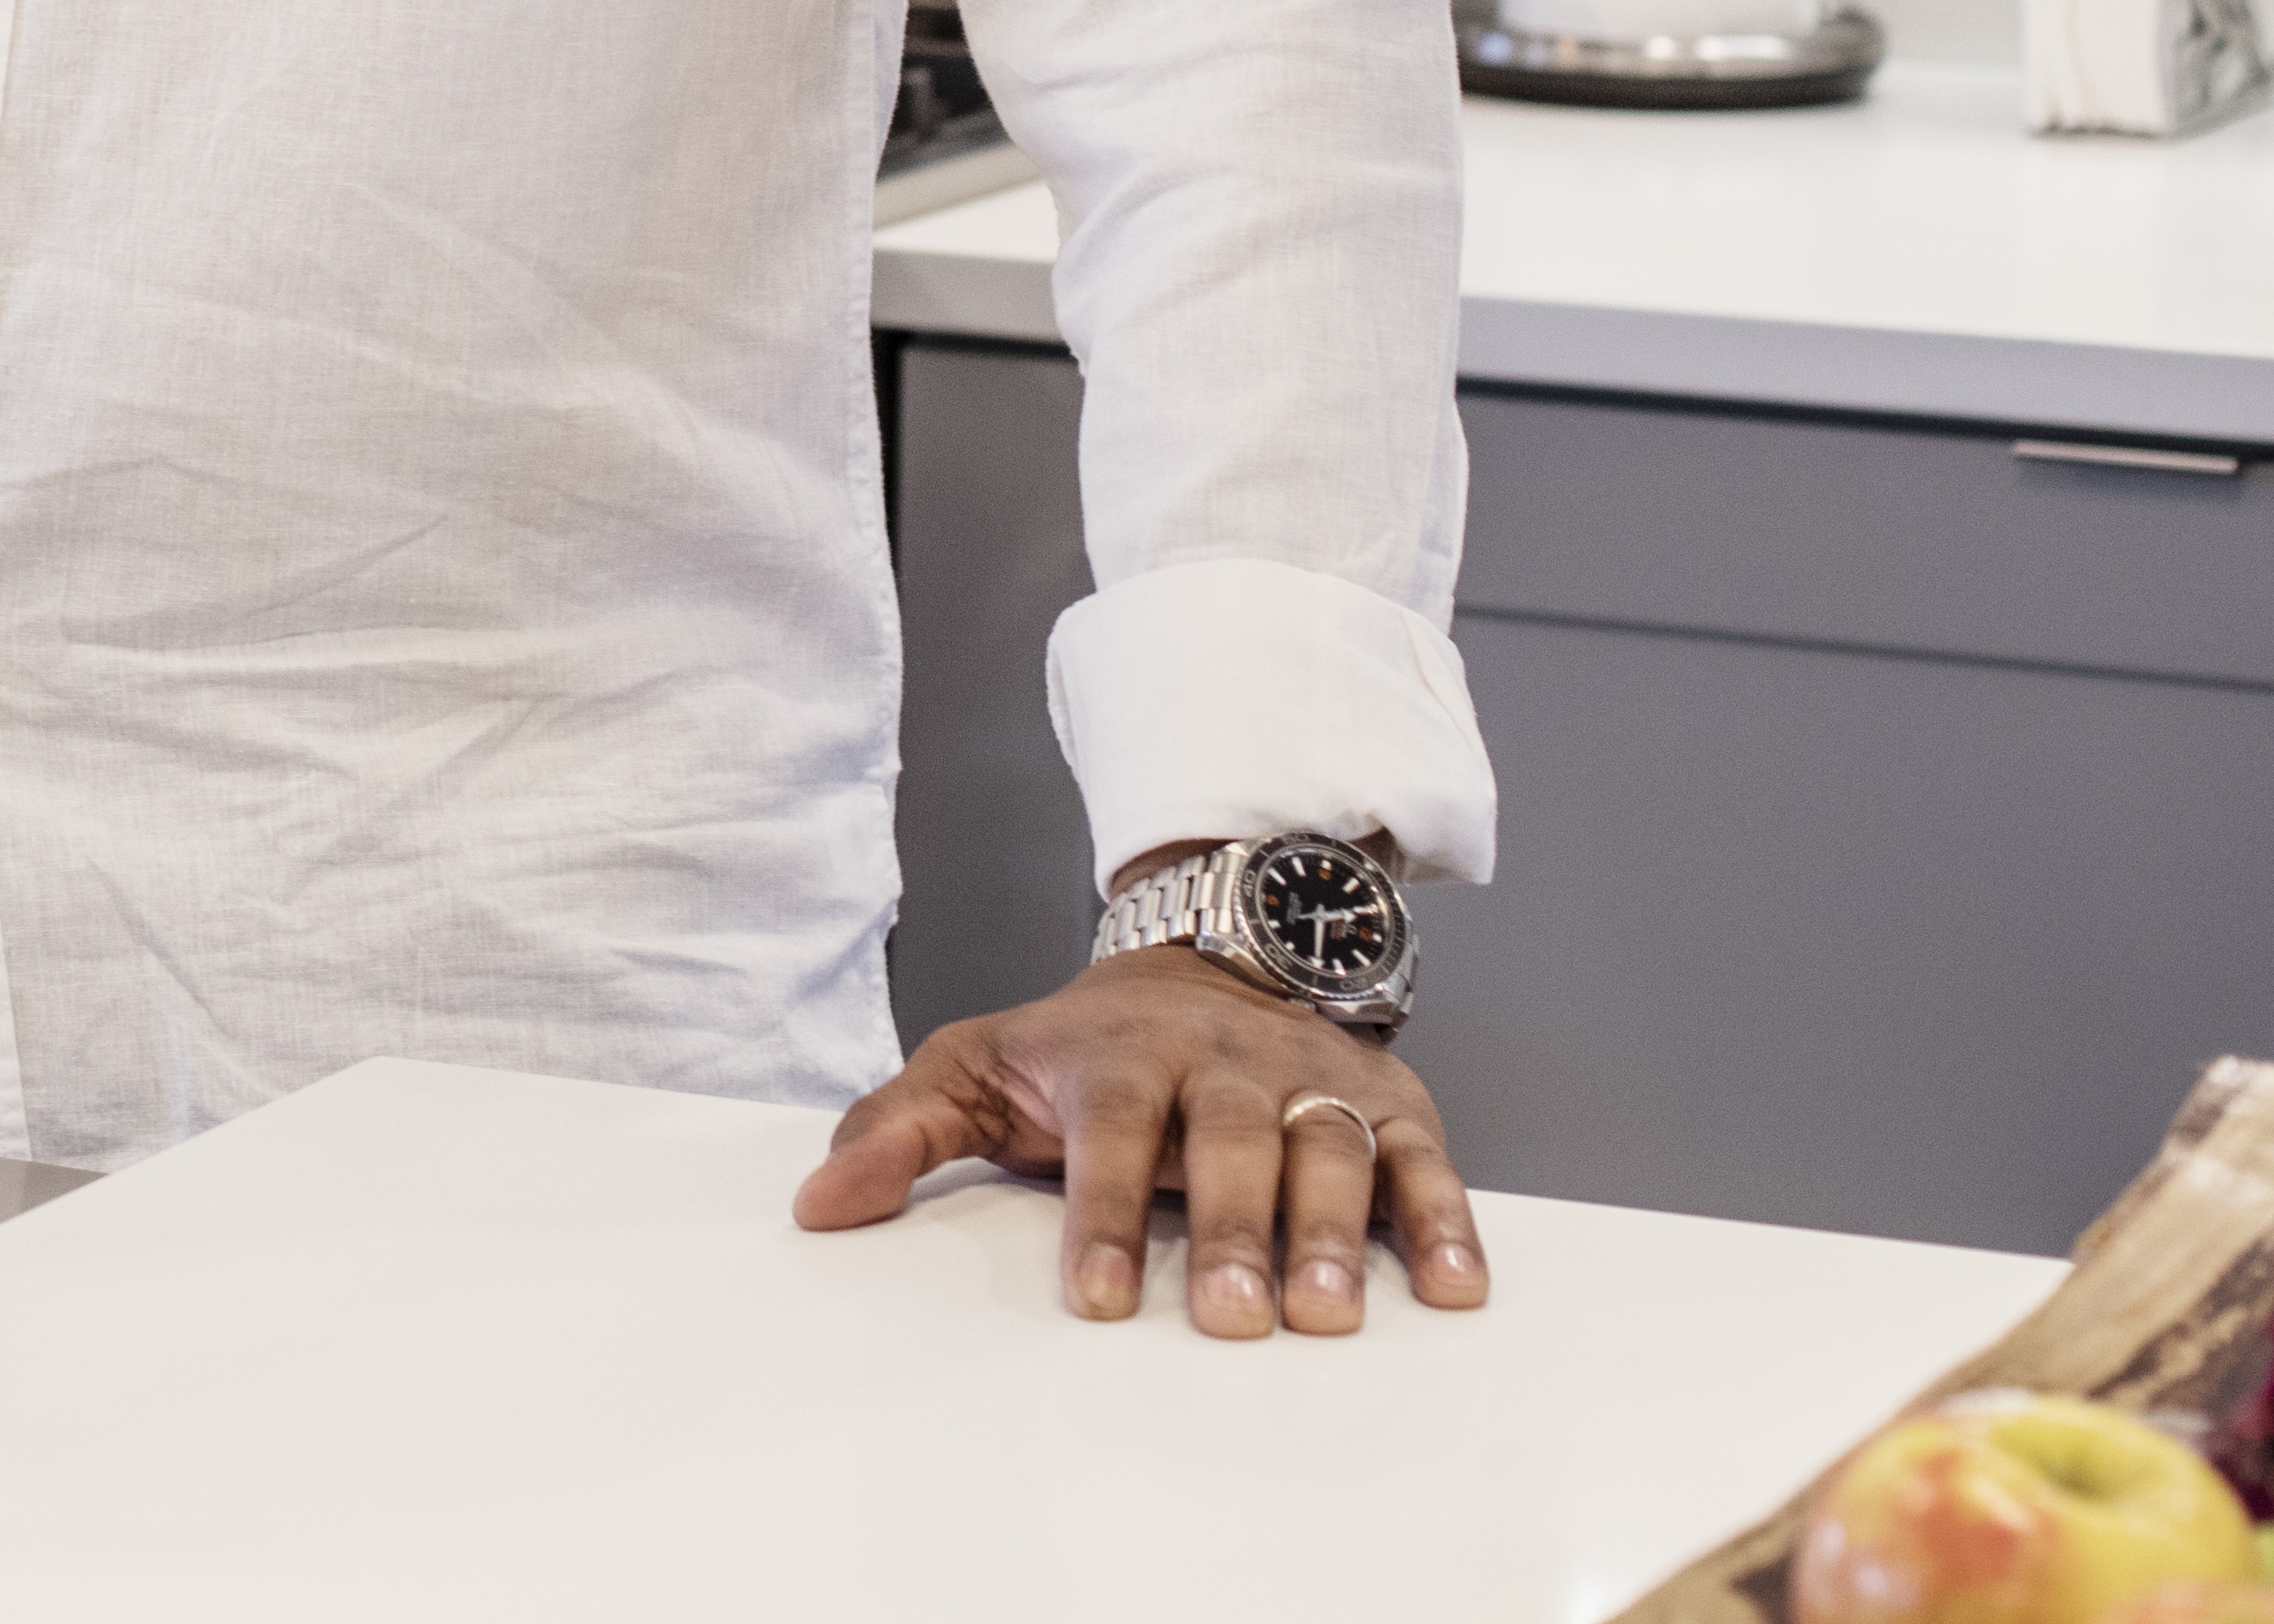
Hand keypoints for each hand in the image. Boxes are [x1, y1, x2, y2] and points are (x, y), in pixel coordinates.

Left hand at [792, 945, 1490, 1336]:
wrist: (1212, 952)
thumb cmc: (1088, 1043)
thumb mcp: (981, 1062)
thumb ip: (901, 1127)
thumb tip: (819, 1201)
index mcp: (1121, 1054)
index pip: (1109, 1130)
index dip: (1103, 1216)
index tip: (1099, 1301)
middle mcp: (1223, 1061)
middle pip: (1229, 1142)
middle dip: (1233, 1232)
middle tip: (1235, 1321)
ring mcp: (1308, 1079)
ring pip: (1329, 1150)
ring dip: (1337, 1233)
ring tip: (1329, 1316)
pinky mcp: (1385, 1098)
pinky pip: (1423, 1156)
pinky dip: (1446, 1218)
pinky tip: (1454, 1287)